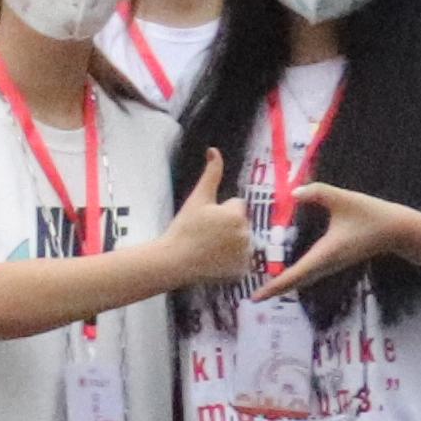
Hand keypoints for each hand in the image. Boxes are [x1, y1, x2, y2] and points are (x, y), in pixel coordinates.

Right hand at [127, 161, 254, 297]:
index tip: (205, 222)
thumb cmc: (184, 228)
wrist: (174, 261)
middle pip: (240, 224)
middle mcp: (246, 233)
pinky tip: (214, 261)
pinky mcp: (242, 270)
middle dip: (227, 228)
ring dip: (230, 244)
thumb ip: (211, 174)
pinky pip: (241, 261)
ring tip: (209, 249)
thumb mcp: (197, 198)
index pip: (236, 206)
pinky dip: (231, 262)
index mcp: (237, 214)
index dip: (220, 212)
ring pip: (241, 242)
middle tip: (206, 236)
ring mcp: (245, 253)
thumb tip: (214, 150)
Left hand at [256, 177, 420, 304]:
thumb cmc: (372, 214)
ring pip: (305, 279)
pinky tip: (286, 272)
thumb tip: (293, 192)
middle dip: (276, 289)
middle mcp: (326, 263)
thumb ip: (318, 193)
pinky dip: (296, 276)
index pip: (295, 274)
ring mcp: (332, 264)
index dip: (275, 286)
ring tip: (264, 288)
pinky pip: (312, 272)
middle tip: (253, 296)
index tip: (256, 297)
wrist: (398, 229)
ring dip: (286, 284)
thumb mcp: (344, 199)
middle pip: (297, 282)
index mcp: (325, 253)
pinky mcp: (336, 260)